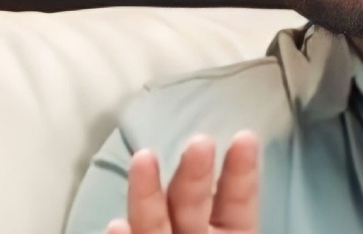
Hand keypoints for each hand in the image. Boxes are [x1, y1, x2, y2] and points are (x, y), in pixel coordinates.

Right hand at [105, 131, 259, 233]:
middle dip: (195, 174)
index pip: (238, 198)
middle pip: (191, 203)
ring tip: (144, 159)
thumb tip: (245, 157)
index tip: (246, 137)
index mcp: (230, 231)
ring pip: (154, 223)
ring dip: (147, 193)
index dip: (241, 171)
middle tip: (200, 143)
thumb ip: (238, 200)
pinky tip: (116, 225)